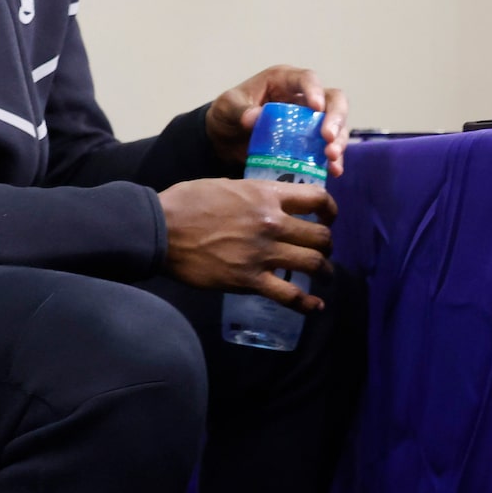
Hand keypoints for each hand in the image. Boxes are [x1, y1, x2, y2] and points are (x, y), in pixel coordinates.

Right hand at [160, 177, 336, 308]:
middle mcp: (272, 223)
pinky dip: (307, 304)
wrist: (161, 229)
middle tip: (322, 251)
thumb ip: (253, 195)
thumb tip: (265, 203)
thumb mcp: (226, 185)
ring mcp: (262, 254)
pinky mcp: (249, 280)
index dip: (330, 210)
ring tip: (324, 276)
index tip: (328, 218)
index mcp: (266, 196)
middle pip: (320, 236)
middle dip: (327, 245)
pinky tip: (315, 307)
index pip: (317, 199)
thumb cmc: (187, 203)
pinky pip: (289, 295)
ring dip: (324, 272)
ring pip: (313, 264)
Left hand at [205, 66, 349, 176]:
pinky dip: (333, 160)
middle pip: (333, 100)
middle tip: (328, 138)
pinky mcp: (311, 143)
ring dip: (338, 141)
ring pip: (337, 125)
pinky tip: (333, 171)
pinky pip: (329, 149)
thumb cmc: (228, 115)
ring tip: (331, 157)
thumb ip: (239, 111)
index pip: (307, 79)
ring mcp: (310, 121)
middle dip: (336, 118)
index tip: (316, 108)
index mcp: (284, 81)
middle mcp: (303, 98)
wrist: (225, 141)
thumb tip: (254, 118)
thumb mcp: (227, 108)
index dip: (315, 91)